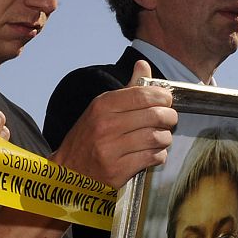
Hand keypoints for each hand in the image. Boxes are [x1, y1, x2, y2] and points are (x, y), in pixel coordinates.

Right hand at [50, 60, 176, 188]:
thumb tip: (143, 65)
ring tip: (160, 138)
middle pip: (155, 116)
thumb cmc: (87, 139)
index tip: (166, 101)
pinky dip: (159, 155)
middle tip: (168, 120)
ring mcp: (111, 149)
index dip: (162, 97)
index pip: (143, 95)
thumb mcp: (100, 109)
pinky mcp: (118, 170)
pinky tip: (153, 153)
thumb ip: (127, 89)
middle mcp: (106, 125)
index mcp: (102, 106)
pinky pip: (153, 158)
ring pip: (157, 138)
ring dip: (165, 138)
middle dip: (169, 117)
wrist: (68, 172)